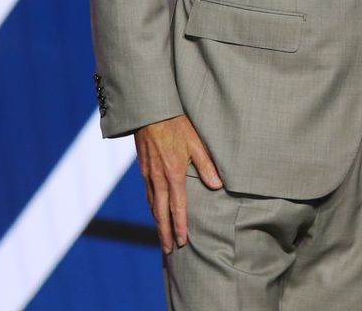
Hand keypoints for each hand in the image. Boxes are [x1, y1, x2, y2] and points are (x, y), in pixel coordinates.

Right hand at [133, 114, 221, 253]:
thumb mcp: (196, 142)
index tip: (182, 241)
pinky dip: (152, 208)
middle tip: (168, 250)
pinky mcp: (143, 169)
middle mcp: (158, 179)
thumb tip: (218, 186)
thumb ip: (207, 165)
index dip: (180, 226)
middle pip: (160, 212)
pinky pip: (147, 194)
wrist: (150, 112)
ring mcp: (148, 175)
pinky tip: (156, 211)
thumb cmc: (177, 125)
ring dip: (157, 222)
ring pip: (152, 205)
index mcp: (174, 174)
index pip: (177, 207)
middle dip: (164, 232)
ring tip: (162, 236)